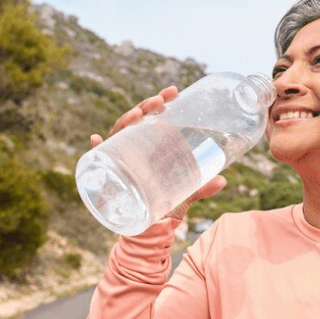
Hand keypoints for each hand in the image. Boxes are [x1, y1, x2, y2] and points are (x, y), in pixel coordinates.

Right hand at [89, 86, 226, 220]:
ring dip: (125, 121)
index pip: (154, 117)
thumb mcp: (186, 194)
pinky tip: (96, 139)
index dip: (161, 102)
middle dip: (145, 107)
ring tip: (136, 115)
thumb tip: (224, 181)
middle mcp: (134, 147)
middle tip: (159, 102)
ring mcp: (121, 158)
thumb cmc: (166, 202)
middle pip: (137, 120)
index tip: (174, 91)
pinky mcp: (110, 173)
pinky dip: (96, 149)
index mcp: (151, 144)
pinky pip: (98, 158)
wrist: (149, 226)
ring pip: (119, 133)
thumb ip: (202, 188)